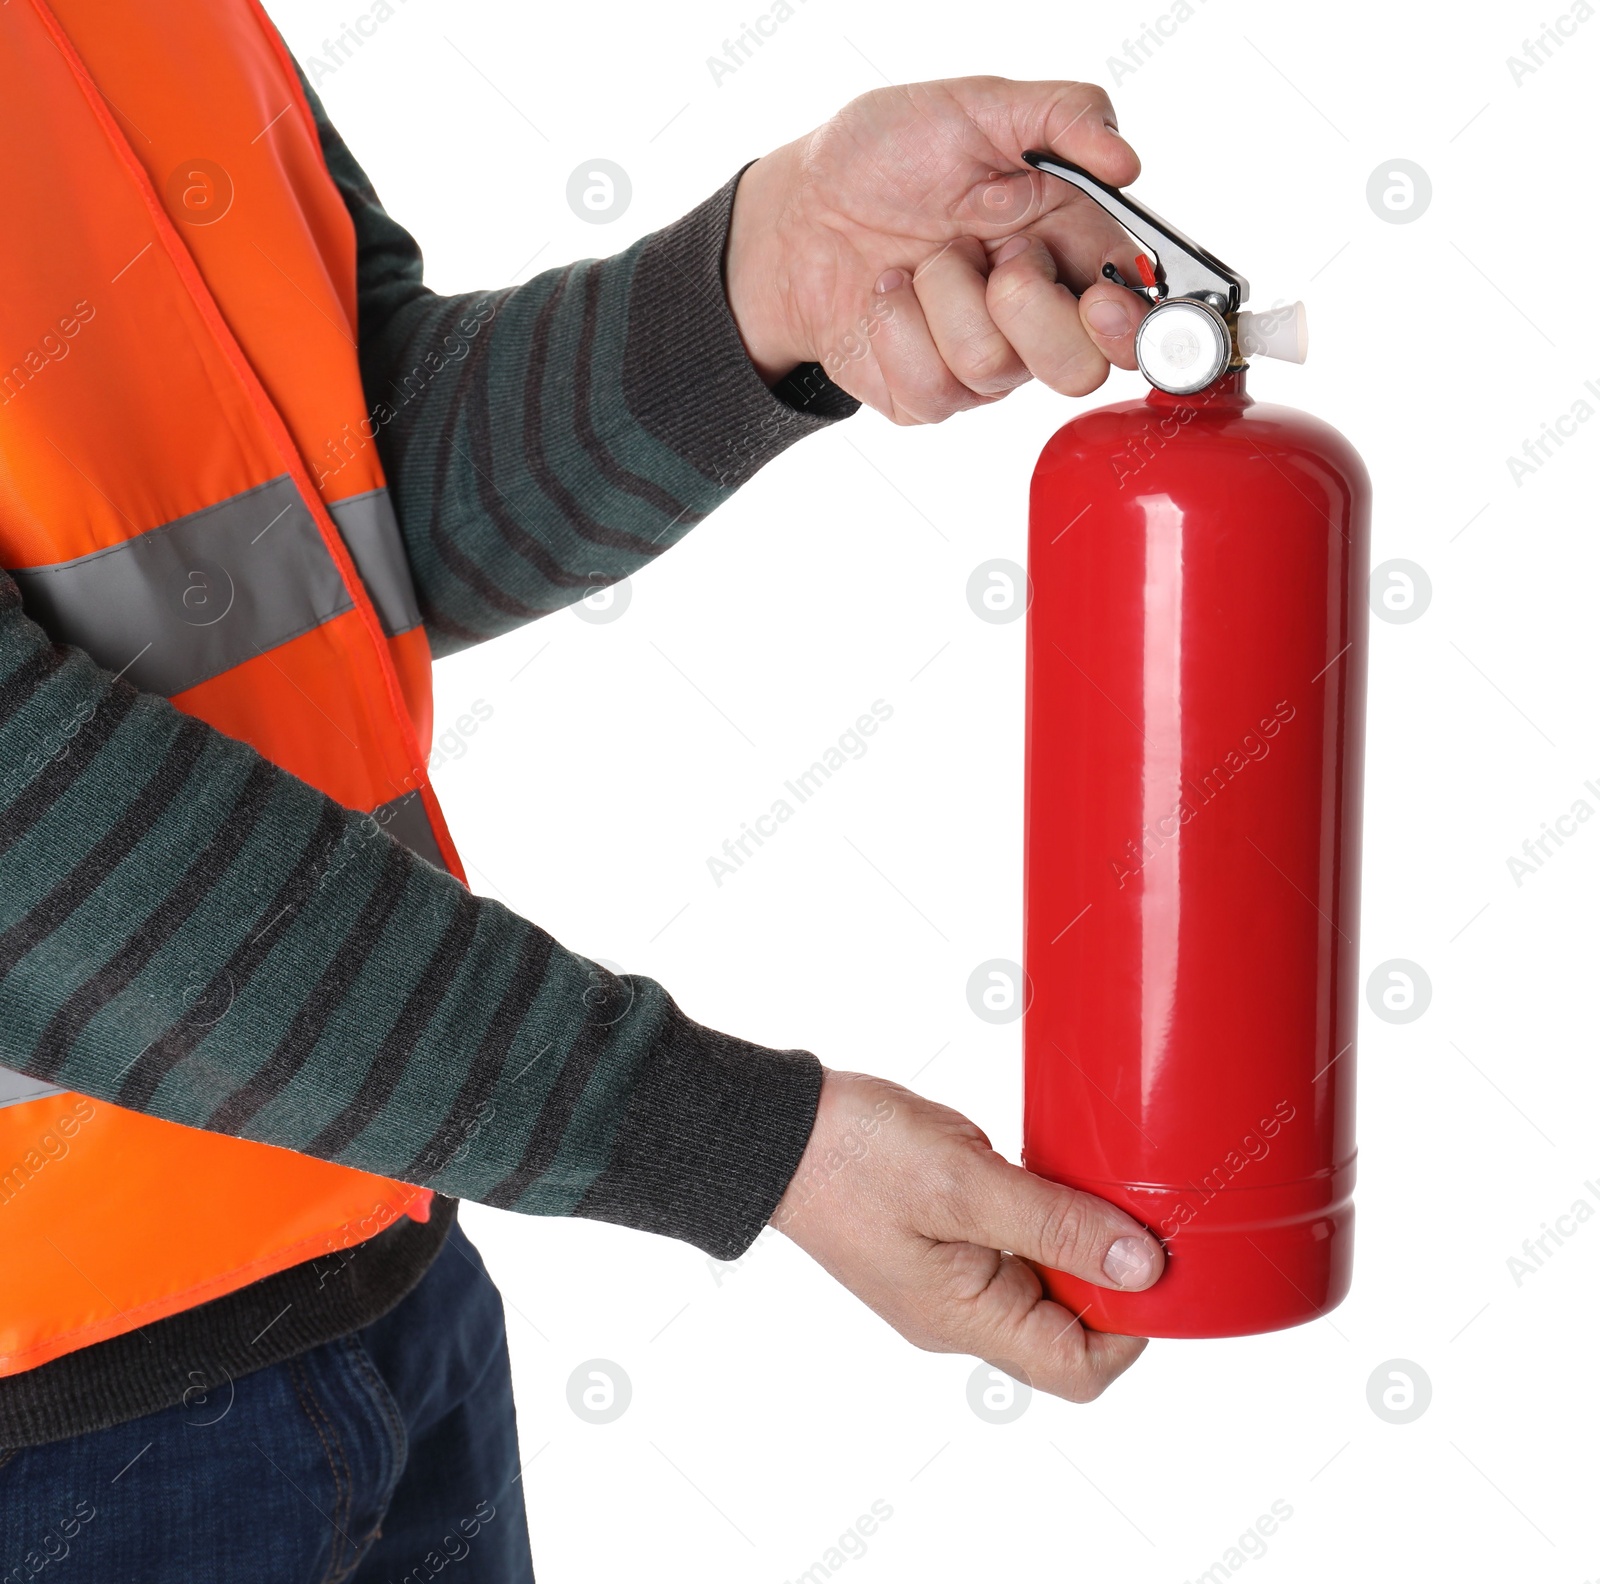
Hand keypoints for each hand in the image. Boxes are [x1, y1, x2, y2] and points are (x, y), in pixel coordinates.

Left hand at [724, 76, 1151, 421]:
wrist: (799, 208)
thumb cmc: (889, 157)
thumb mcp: (980, 106)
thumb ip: (1064, 116)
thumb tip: (1126, 161)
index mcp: (1071, 252)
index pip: (1134, 322)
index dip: (1129, 325)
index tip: (1102, 300)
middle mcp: (1034, 319)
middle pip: (1078, 370)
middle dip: (1029, 307)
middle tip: (996, 253)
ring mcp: (980, 366)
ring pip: (993, 369)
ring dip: (945, 295)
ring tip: (923, 258)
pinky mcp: (925, 396)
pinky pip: (930, 387)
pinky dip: (897, 324)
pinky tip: (887, 292)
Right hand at [772, 1069, 1164, 1401]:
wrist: (777, 1130)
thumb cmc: (856, 1156)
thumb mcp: (963, 1183)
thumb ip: (1054, 1224)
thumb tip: (1144, 1267)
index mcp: (966, 1320)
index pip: (1080, 1367)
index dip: (1134, 1323)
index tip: (1156, 1255)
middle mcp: (961, 1316)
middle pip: (1069, 1328)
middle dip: (1111, 1274)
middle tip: (1131, 1202)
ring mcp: (949, 1281)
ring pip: (1043, 1284)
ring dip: (1077, 1240)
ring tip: (1092, 1182)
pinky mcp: (941, 1243)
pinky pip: (1013, 1250)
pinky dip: (1043, 1218)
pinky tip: (1047, 1175)